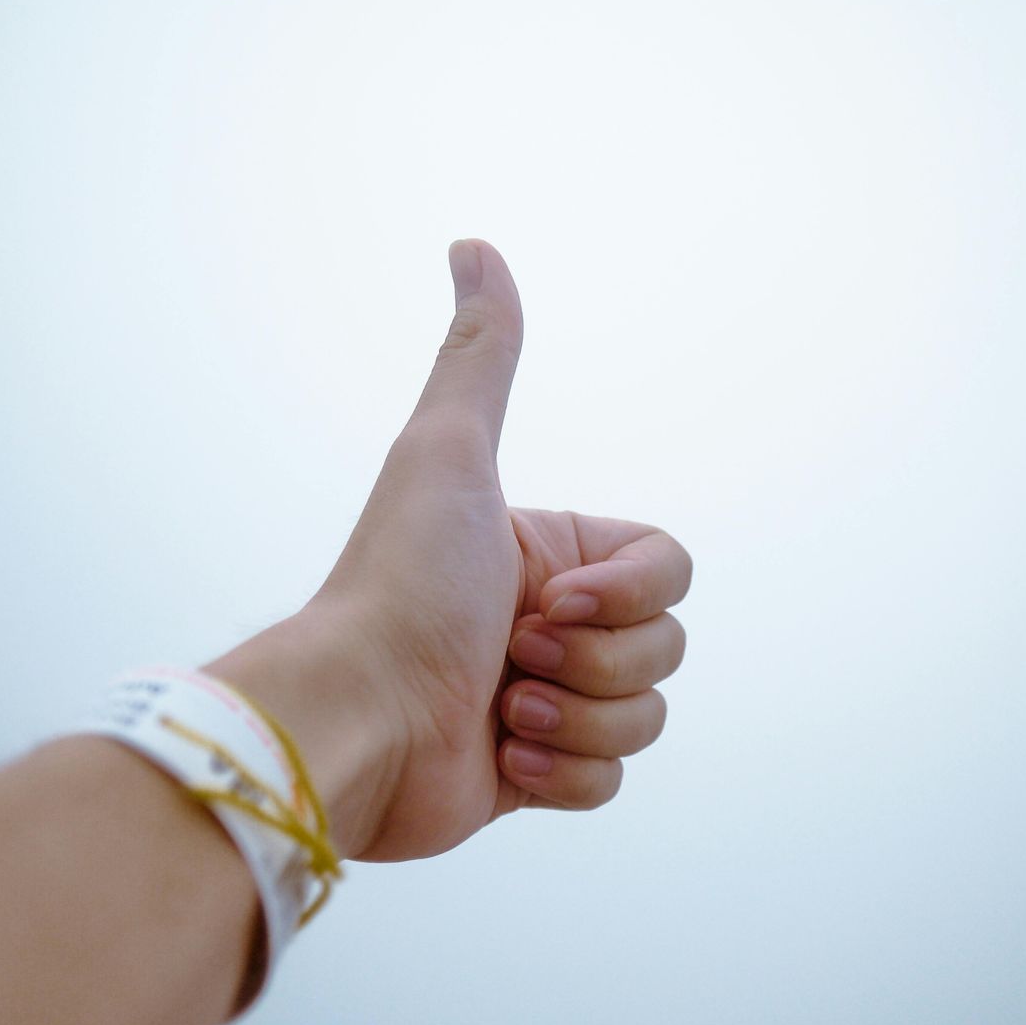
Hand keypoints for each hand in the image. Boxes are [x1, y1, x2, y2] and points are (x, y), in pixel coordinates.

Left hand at [223, 240, 690, 861]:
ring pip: (647, 716)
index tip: (544, 600)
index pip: (669, 570)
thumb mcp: (448, 454)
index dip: (628, 596)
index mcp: (549, 551)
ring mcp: (546, 699)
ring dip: (575, 719)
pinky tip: (498, 757)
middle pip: (666, 646)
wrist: (356, 722)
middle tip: (508, 654)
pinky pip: (613, 780)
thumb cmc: (398, 587)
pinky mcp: (534, 773)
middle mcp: (552, 620)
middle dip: (596, 661)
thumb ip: (480, 356)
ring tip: (498, 710)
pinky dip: (561, 774)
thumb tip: (474, 244)